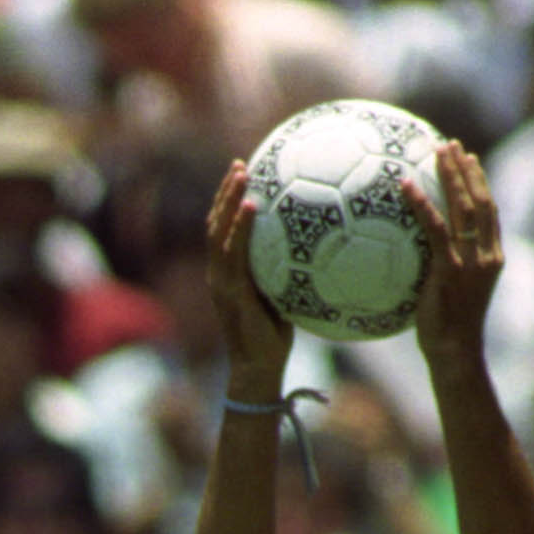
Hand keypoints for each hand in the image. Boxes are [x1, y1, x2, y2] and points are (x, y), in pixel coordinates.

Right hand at [205, 161, 292, 395]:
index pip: (222, 233)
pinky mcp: (230, 291)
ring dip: (228, 200)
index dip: (227, 204)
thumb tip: (318, 249)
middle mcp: (219, 276)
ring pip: (218, 233)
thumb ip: (288, 273)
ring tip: (240, 174)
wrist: (260, 369)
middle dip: (224, 193)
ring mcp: (221, 283)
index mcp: (228, 276)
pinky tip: (252, 205)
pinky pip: (234, 252)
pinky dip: (240, 226)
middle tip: (239, 164)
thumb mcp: (283, 298)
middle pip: (214, 225)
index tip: (242, 176)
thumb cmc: (275, 339)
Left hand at [406, 138, 501, 362]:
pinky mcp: (449, 270)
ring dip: (450, 175)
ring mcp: (470, 261)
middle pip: (480, 200)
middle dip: (466, 169)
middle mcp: (486, 255)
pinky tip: (406, 186)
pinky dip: (421, 205)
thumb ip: (448, 271)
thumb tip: (424, 260)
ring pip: (463, 207)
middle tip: (451, 145)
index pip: (490, 211)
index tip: (470, 160)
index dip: (480, 183)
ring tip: (437, 151)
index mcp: (493, 258)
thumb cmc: (449, 333)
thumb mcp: (454, 297)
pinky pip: (434, 229)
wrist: (455, 355)